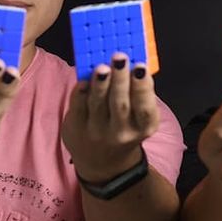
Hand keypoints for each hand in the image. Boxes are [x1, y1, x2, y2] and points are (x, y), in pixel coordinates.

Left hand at [61, 52, 158, 181]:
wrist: (103, 162)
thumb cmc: (124, 129)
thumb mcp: (139, 117)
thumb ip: (138, 93)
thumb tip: (130, 61)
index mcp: (143, 127)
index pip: (145, 108)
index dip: (143, 87)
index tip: (140, 66)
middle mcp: (121, 133)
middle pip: (121, 104)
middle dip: (120, 79)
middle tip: (119, 58)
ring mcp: (97, 133)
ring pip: (98, 105)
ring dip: (100, 84)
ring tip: (102, 67)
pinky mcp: (76, 130)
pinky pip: (78, 107)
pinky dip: (80, 92)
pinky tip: (84, 79)